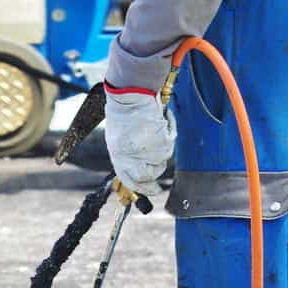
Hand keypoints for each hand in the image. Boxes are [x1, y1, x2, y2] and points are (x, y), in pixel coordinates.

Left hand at [103, 86, 174, 201]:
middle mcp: (132, 159)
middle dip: (154, 176)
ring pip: (161, 161)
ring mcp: (147, 152)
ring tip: (154, 133)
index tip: (151, 190)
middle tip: (159, 177)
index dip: (141, 188)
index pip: (130, 181)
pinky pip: (170, 142)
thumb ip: (126, 156)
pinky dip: (169, 130)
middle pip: (148, 177)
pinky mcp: (161, 144)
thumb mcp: (118, 139)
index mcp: (119, 158)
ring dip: (161, 150)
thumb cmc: (123, 112)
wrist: (130, 96)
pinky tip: (163, 120)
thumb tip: (137, 170)